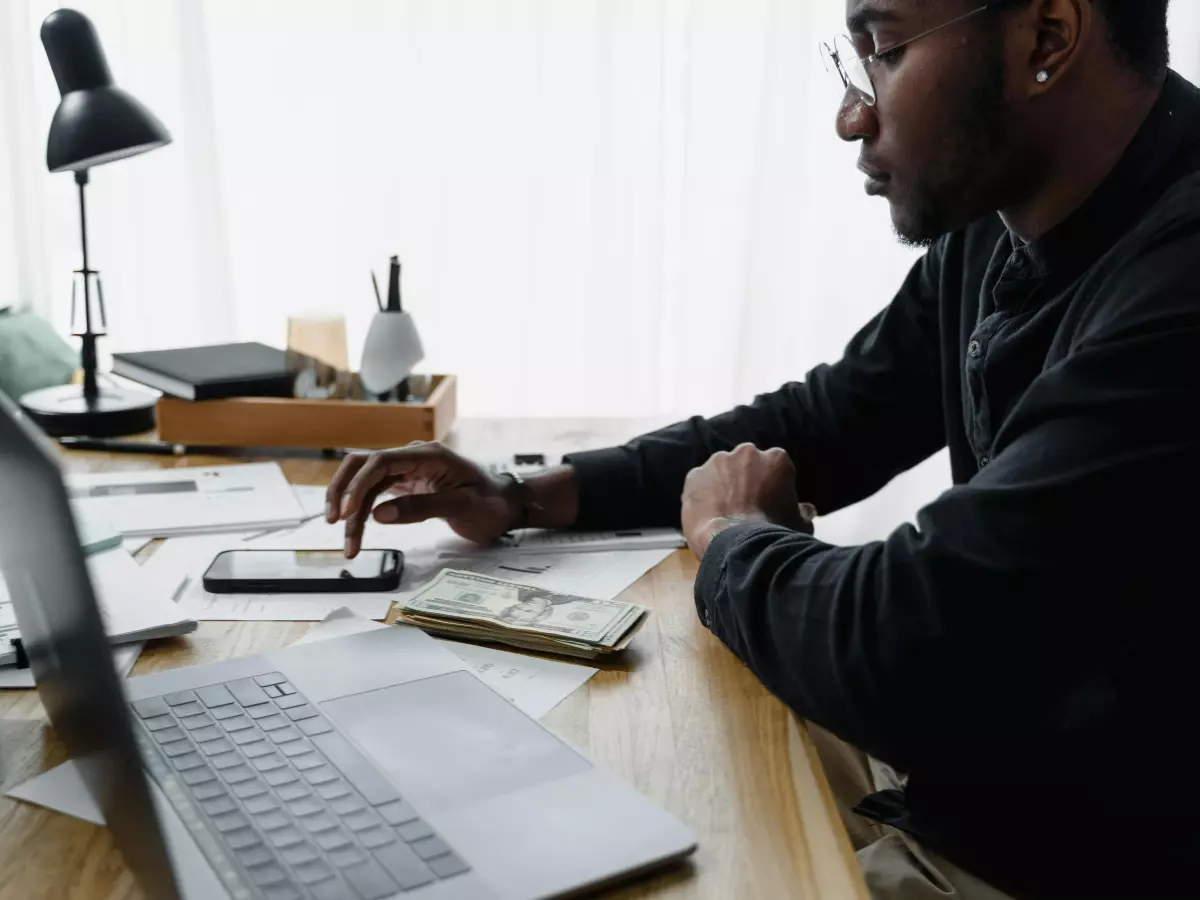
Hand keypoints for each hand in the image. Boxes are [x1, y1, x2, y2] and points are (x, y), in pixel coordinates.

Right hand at [325, 443, 516, 556]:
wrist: (506, 504)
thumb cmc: (491, 504)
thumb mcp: (462, 507)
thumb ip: (422, 508)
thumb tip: (380, 513)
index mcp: (428, 455)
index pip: (380, 462)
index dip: (358, 486)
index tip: (346, 513)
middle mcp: (413, 457)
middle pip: (363, 466)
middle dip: (343, 492)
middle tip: (334, 523)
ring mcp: (408, 470)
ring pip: (365, 483)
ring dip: (351, 509)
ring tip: (349, 545)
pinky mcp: (406, 485)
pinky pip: (375, 493)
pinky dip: (363, 512)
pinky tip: (357, 532)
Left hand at [681, 443, 814, 556]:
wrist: (738, 546)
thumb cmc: (775, 535)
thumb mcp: (800, 525)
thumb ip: (803, 512)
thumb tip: (806, 509)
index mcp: (777, 459)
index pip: (774, 467)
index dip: (770, 485)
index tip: (767, 502)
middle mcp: (747, 452)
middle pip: (745, 464)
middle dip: (745, 480)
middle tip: (744, 506)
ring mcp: (717, 462)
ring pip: (720, 471)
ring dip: (722, 485)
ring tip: (723, 512)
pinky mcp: (694, 475)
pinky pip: (698, 484)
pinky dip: (701, 496)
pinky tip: (707, 515)